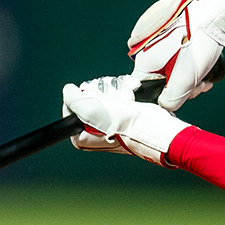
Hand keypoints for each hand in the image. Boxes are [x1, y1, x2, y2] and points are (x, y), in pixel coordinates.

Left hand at [62, 75, 189, 164]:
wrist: (156, 126)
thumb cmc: (125, 123)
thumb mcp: (91, 110)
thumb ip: (72, 100)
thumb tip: (68, 90)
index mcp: (81, 135)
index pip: (72, 104)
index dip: (84, 94)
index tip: (95, 97)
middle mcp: (92, 129)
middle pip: (88, 95)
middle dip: (103, 91)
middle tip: (114, 100)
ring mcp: (108, 121)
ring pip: (103, 90)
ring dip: (116, 89)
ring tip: (127, 98)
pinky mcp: (122, 112)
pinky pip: (117, 92)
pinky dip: (124, 88)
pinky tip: (132, 93)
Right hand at [127, 0, 224, 111]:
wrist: (214, 6)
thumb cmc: (199, 42)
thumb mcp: (186, 80)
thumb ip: (171, 100)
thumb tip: (165, 106)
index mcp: (143, 59)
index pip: (148, 89)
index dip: (169, 96)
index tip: (188, 93)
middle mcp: (143, 44)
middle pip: (160, 75)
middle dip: (182, 83)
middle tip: (202, 83)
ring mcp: (154, 31)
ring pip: (168, 60)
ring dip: (187, 70)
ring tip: (207, 69)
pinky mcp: (166, 22)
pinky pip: (173, 45)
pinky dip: (186, 52)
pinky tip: (202, 54)